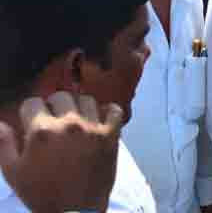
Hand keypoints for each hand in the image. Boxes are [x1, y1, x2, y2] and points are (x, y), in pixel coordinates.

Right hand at [0, 92, 123, 212]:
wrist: (75, 211)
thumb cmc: (41, 193)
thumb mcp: (13, 172)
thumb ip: (4, 144)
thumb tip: (0, 124)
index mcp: (41, 131)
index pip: (32, 103)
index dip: (30, 112)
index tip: (32, 122)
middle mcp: (68, 124)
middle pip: (60, 96)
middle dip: (53, 106)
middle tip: (53, 121)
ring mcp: (93, 128)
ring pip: (86, 99)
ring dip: (78, 107)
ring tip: (74, 120)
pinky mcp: (112, 135)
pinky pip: (113, 109)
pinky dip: (107, 110)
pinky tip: (98, 119)